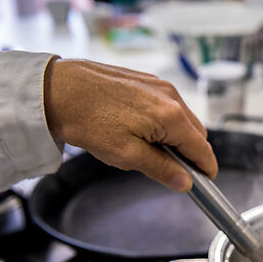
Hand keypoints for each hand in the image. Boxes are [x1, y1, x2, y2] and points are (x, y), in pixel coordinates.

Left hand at [44, 59, 217, 191]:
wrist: (56, 89)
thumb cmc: (87, 120)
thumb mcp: (126, 155)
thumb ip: (162, 170)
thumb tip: (185, 182)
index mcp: (171, 116)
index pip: (203, 148)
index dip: (206, 168)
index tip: (206, 181)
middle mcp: (170, 96)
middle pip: (196, 133)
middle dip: (190, 153)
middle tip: (172, 170)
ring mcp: (158, 85)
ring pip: (182, 119)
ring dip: (176, 137)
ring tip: (150, 150)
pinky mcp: (145, 79)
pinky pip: (167, 105)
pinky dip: (164, 121)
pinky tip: (141, 130)